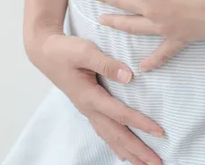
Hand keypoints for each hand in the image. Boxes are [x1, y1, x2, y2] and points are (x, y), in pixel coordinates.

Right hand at [25, 29, 163, 164]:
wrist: (45, 52)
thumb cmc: (64, 51)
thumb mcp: (85, 51)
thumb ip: (106, 64)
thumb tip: (129, 76)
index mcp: (89, 96)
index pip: (119, 114)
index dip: (140, 123)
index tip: (160, 132)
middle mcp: (88, 108)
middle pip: (116, 134)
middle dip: (137, 150)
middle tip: (157, 163)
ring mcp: (87, 110)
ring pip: (109, 137)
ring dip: (127, 152)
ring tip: (143, 164)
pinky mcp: (87, 107)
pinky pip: (103, 131)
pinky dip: (115, 144)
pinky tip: (122, 153)